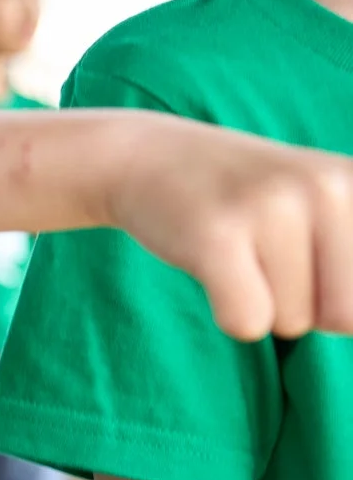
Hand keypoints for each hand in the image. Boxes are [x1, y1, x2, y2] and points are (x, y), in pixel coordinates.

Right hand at [108, 122, 352, 340]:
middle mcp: (328, 187)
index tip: (302, 247)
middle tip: (267, 254)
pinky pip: (247, 324)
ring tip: (236, 246)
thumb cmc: (245, 198)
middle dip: (306, 306)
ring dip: (260, 302)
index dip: (335, 290)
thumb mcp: (323, 205)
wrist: (147, 155)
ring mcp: (270, 205)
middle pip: (346, 316)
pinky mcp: (216, 236)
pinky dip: (227, 312)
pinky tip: (211, 263)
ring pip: (293, 323)